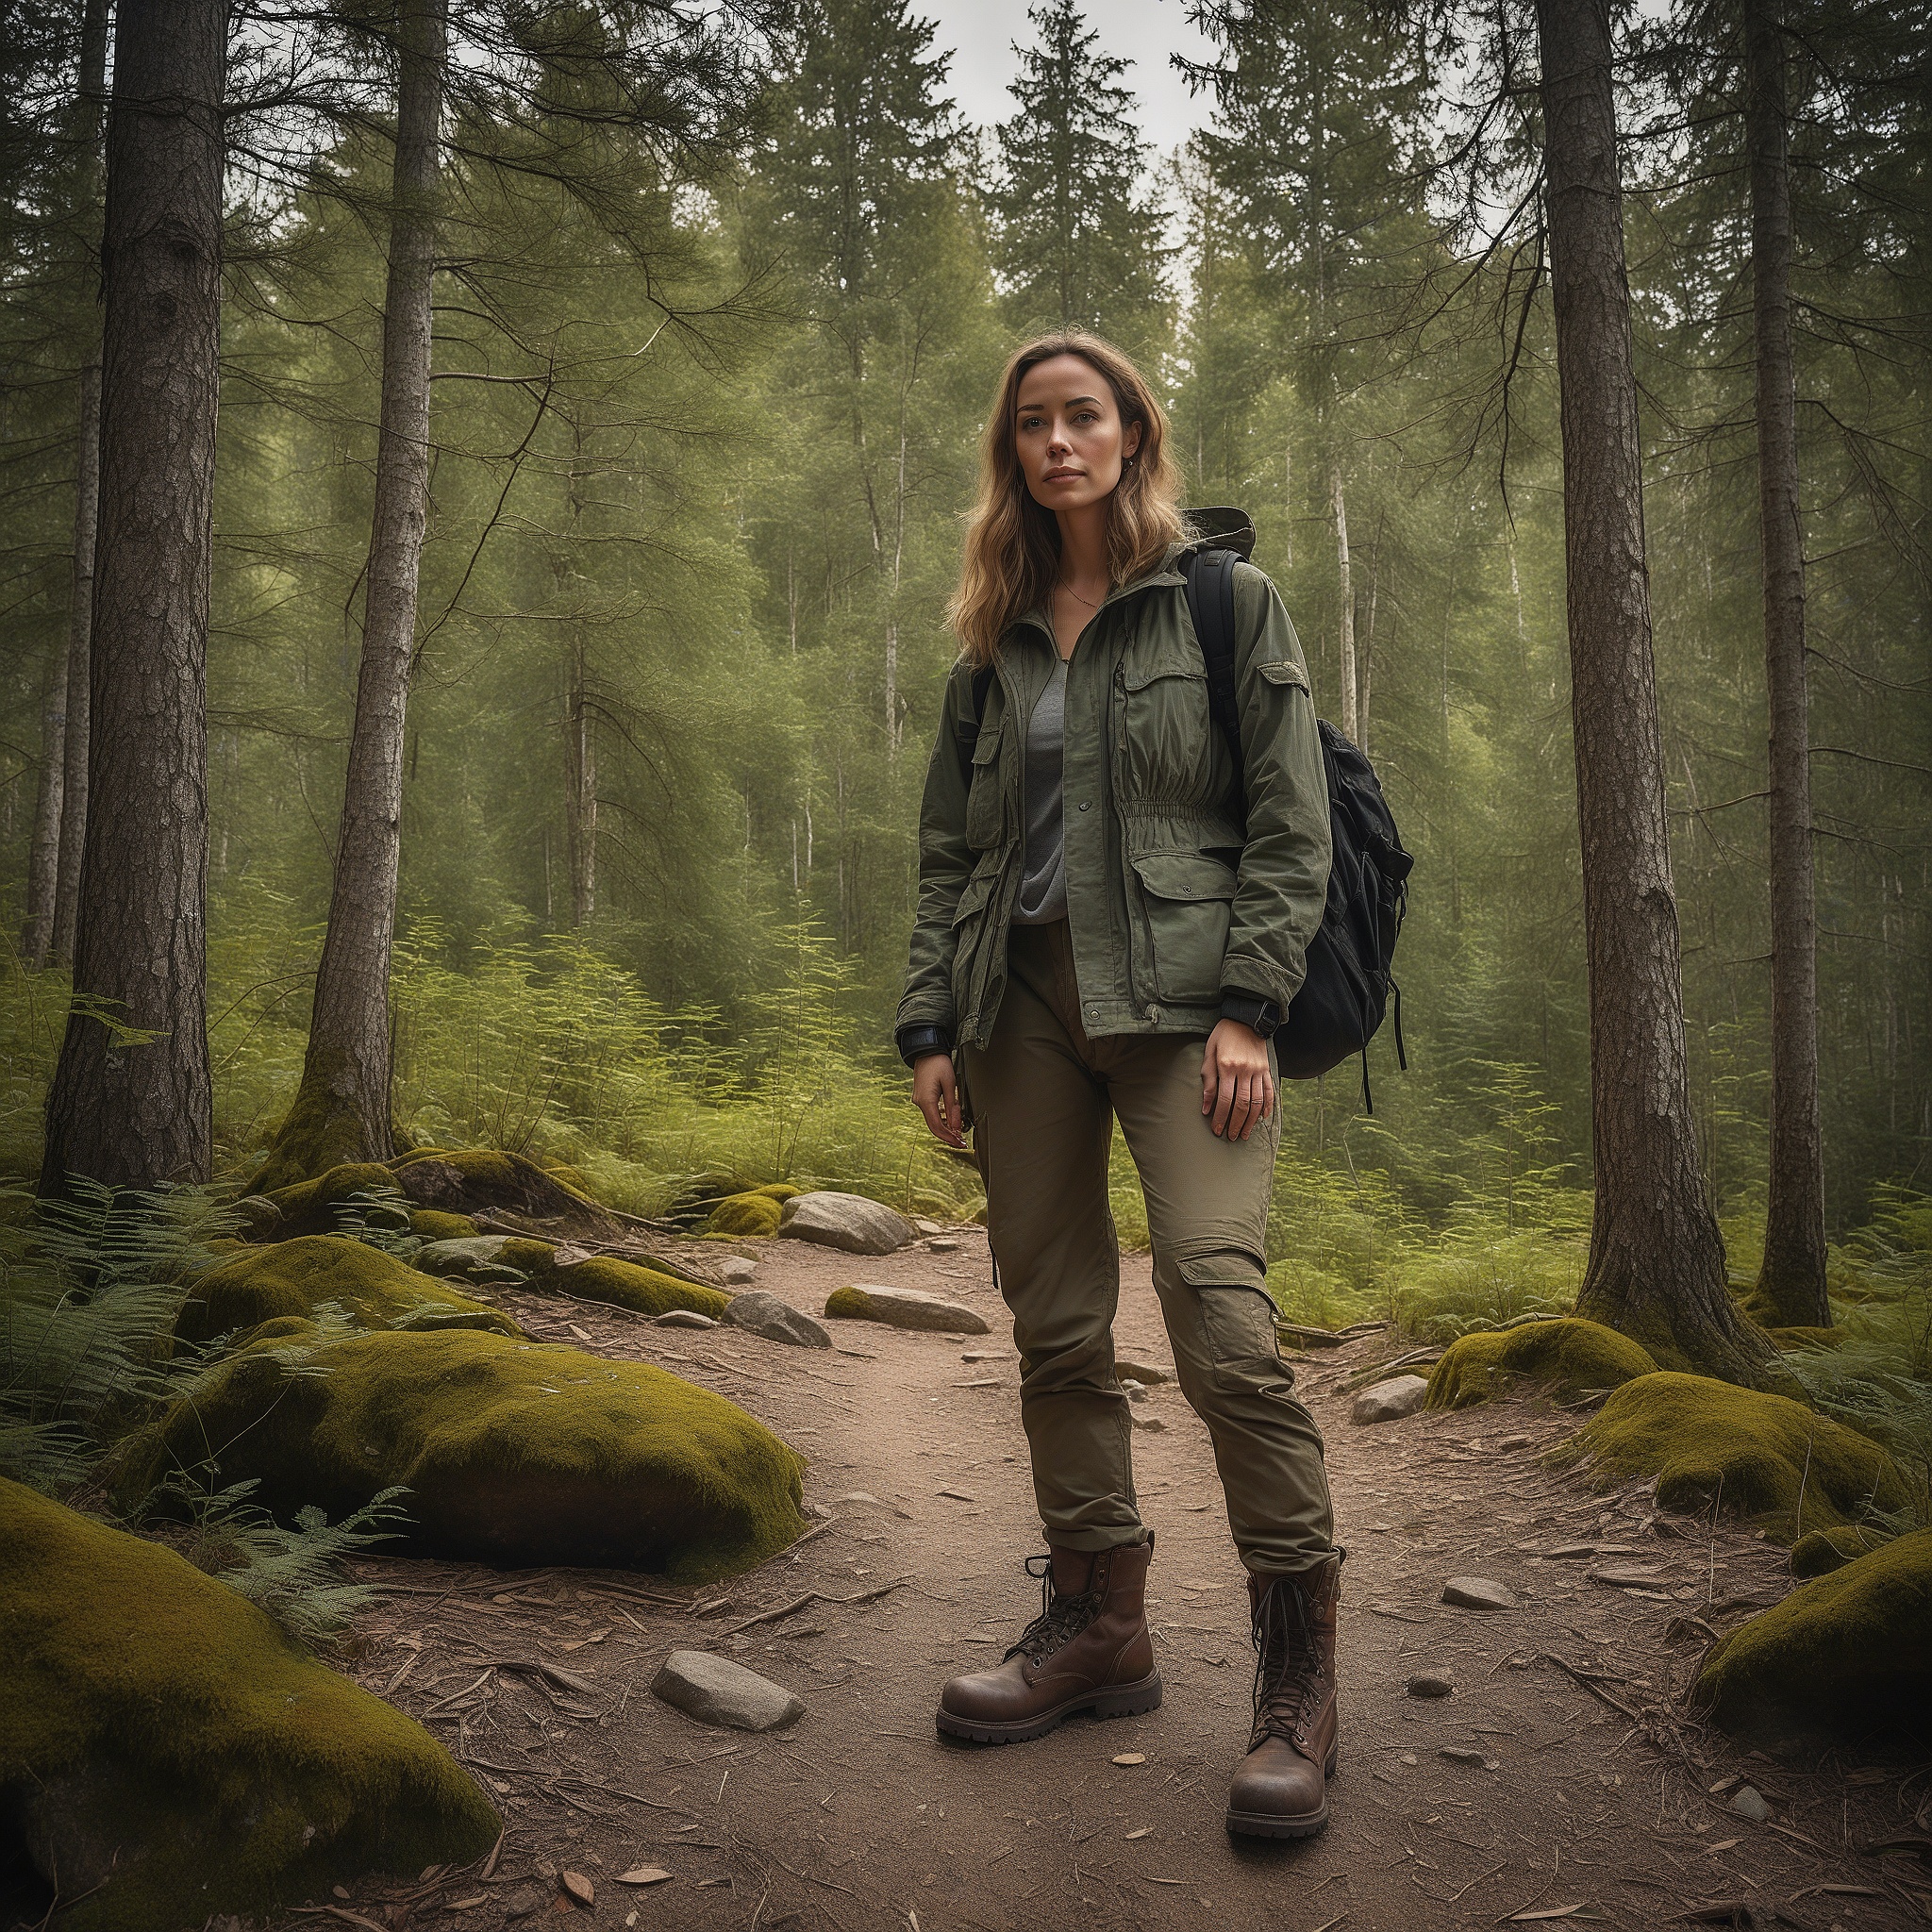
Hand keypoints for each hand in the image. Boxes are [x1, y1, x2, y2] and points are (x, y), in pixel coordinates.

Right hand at [912, 1054, 964, 1147]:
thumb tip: (956, 1125)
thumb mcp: (950, 1084)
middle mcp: (920, 1103)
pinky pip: (931, 1112)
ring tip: (959, 1132)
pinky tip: (951, 1121)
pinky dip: (941, 1119)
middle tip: (961, 1141)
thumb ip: (953, 1106)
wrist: (926, 1050)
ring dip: (945, 1128)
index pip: (937, 1127)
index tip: (959, 1143)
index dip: (949, 1137)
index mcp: (926, 1101)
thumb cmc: (938, 1063)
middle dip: (948, 1135)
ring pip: (933, 1120)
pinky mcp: (922, 1097)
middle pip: (934, 1126)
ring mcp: (919, 1100)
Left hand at [1201, 1019, 1274, 1140]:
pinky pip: (1269, 1091)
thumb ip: (1208, 1081)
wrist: (1245, 1019)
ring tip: (1245, 1133)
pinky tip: (1262, 1118)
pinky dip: (1267, 1106)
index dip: (1220, 1117)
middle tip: (1231, 1136)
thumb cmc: (1222, 1036)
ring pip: (1257, 1102)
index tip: (1217, 1130)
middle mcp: (1245, 1070)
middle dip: (1236, 1123)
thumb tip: (1206, 1107)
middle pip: (1243, 1104)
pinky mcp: (1266, 1069)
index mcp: (1228, 1067)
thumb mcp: (1209, 1054)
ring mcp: (1258, 1070)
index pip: (1224, 1099)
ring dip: (1251, 1121)